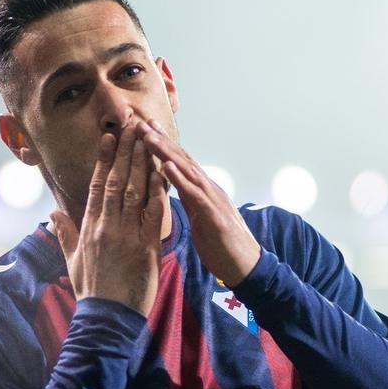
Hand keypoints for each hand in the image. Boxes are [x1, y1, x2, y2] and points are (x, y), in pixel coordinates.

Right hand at [49, 124, 166, 316]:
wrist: (107, 318)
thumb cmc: (91, 290)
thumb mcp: (72, 260)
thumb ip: (64, 234)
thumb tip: (52, 214)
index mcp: (89, 228)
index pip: (98, 186)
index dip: (104, 159)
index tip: (110, 137)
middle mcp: (107, 226)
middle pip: (118, 180)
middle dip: (126, 150)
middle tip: (133, 125)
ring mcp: (127, 235)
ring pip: (136, 191)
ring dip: (143, 162)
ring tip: (148, 138)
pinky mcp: (146, 247)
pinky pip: (154, 213)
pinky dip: (159, 191)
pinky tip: (164, 172)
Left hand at [139, 121, 260, 286]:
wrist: (246, 266)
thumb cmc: (221, 245)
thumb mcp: (199, 218)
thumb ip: (189, 201)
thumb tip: (175, 190)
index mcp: (201, 191)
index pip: (179, 163)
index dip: (162, 146)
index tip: (144, 129)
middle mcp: (208, 189)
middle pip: (182, 160)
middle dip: (160, 141)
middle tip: (141, 122)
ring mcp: (213, 200)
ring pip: (187, 171)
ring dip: (167, 152)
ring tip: (149, 136)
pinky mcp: (214, 216)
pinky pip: (195, 194)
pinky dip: (180, 179)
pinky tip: (166, 166)